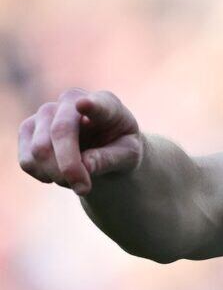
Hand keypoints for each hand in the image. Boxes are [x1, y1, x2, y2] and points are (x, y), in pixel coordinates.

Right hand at [18, 89, 142, 195]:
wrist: (104, 148)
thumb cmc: (120, 148)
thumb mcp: (129, 156)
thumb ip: (111, 159)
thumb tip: (86, 165)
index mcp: (106, 103)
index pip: (97, 104)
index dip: (90, 105)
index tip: (84, 105)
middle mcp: (71, 100)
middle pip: (60, 132)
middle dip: (69, 167)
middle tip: (84, 189)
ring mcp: (46, 112)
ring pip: (40, 150)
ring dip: (58, 175)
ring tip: (77, 178)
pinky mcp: (28, 129)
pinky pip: (27, 161)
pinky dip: (44, 176)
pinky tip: (60, 173)